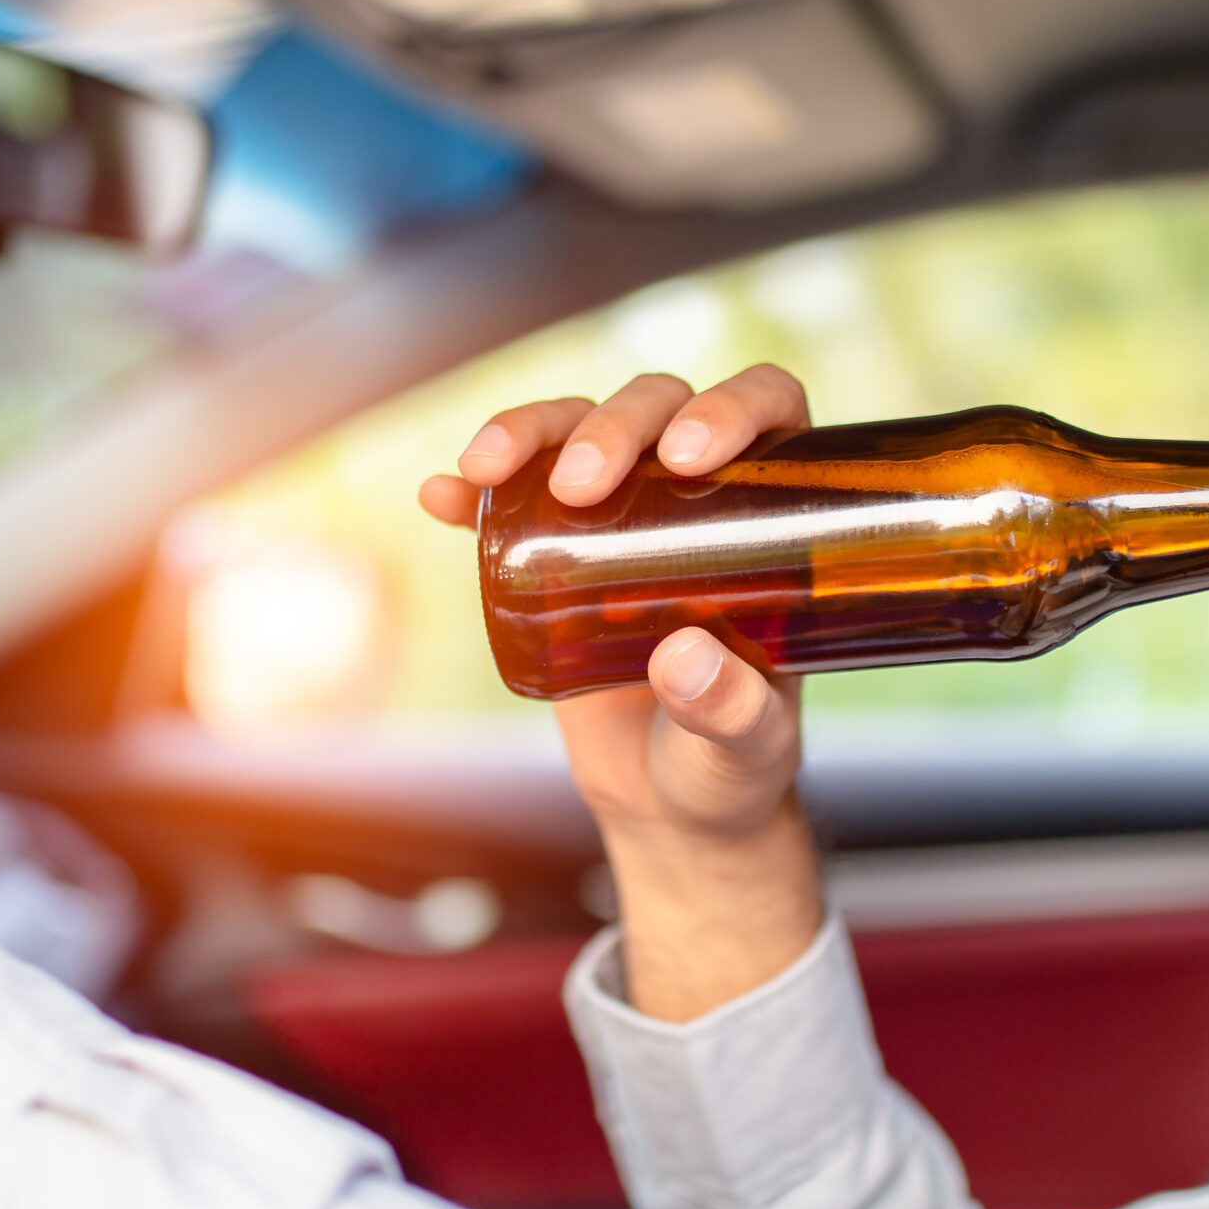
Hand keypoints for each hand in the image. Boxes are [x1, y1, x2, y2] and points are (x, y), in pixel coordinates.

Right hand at [420, 367, 825, 1020]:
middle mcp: (695, 494)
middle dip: (615, 426)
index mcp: (770, 513)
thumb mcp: (747, 746)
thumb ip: (732, 712)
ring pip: (577, 428)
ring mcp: (618, 519)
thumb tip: (682, 655)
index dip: (733, 404)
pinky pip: (506, 505)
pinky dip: (468, 491)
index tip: (691, 455)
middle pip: (657, 408)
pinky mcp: (551, 558)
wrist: (668, 805)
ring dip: (531, 430)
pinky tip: (438, 495)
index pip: (766, 410)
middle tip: (582, 489)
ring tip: (484, 470)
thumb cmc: (731, 762)